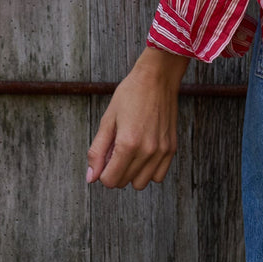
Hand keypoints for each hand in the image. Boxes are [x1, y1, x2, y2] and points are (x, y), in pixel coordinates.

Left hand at [86, 46, 190, 189]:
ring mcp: (161, 150)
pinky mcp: (171, 148)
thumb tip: (91, 177)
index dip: (102, 172)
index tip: (105, 156)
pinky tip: (144, 155)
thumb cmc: (130, 94)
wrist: (157, 77)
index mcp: (128, 144)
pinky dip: (148, 171)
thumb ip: (97, 151)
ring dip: (132, 173)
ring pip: (141, 183)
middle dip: (115, 171)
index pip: (110, 180)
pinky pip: (158, 176)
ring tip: (131, 152)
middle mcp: (147, 150)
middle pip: (124, 182)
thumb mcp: (107, 120)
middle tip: (117, 148)